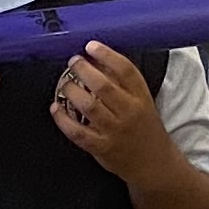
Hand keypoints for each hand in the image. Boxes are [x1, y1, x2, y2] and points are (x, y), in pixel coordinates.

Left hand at [49, 41, 167, 178]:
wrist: (153, 163)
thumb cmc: (144, 127)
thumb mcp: (142, 101)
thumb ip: (122, 83)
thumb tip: (95, 60)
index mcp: (141, 97)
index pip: (125, 70)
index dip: (107, 55)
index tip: (91, 46)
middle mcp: (129, 112)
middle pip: (104, 86)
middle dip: (84, 70)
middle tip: (73, 61)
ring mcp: (115, 131)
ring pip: (89, 106)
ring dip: (72, 91)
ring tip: (64, 82)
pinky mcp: (102, 148)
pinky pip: (77, 132)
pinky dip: (63, 119)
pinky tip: (55, 108)